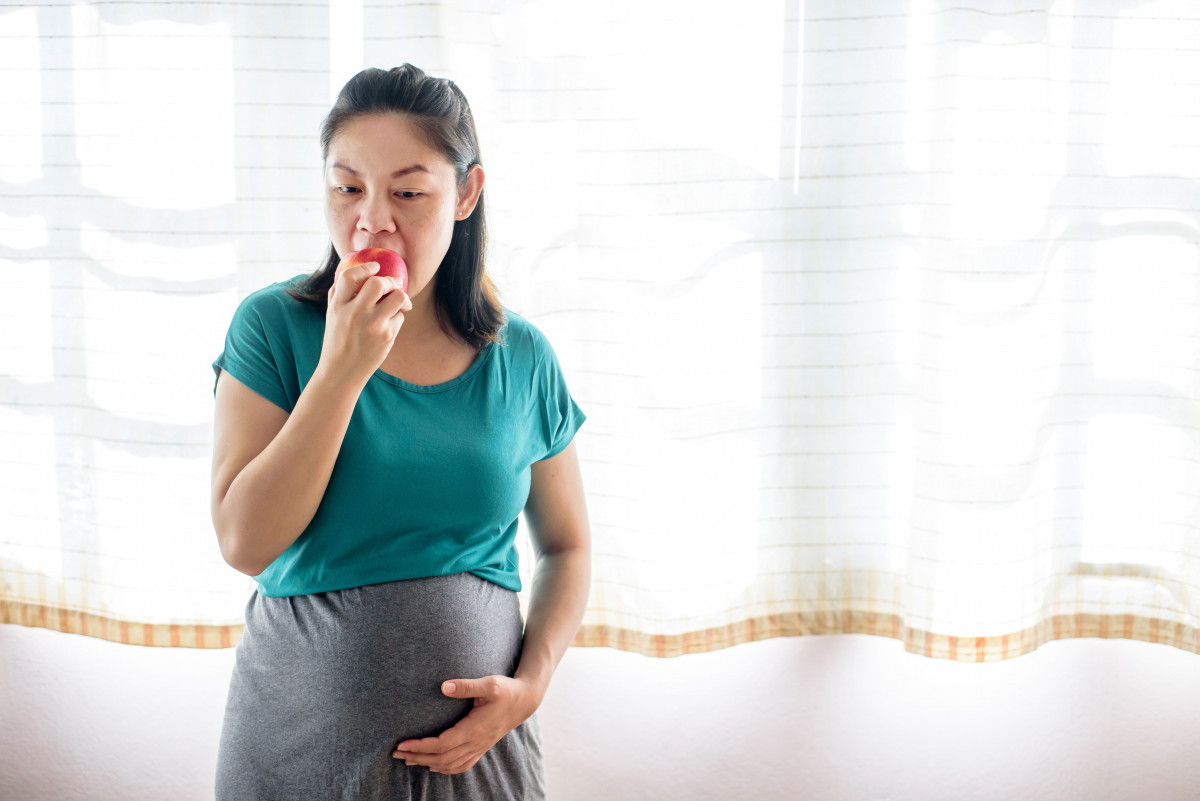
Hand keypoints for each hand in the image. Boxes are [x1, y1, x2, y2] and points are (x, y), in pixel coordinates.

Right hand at [317, 261, 409, 385]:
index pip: (349, 277)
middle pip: (379, 284)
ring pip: (398, 297)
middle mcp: (355, 313)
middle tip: (394, 284)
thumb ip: (338, 295)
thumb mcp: (331, 316)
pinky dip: (397, 318)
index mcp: (338, 306)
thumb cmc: (337, 341)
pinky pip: (399, 318)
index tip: (375, 266)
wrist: (342, 372)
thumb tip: (353, 273)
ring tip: (401, 303)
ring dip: (402, 297)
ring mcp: (373, 325)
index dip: (365, 267)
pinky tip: (388, 326)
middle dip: (390, 280)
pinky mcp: (387, 336)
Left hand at [392, 676, 543, 774]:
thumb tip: (444, 686)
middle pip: (441, 758)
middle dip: (417, 757)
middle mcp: (476, 742)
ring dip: (427, 763)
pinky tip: (434, 766)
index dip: (421, 747)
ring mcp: (479, 747)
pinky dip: (445, 769)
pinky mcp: (482, 747)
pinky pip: (462, 765)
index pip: (442, 744)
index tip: (402, 744)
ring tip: (408, 759)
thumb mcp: (489, 683)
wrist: (525, 701)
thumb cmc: (506, 690)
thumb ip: (467, 685)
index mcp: (474, 728)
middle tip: (396, 753)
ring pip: (450, 764)